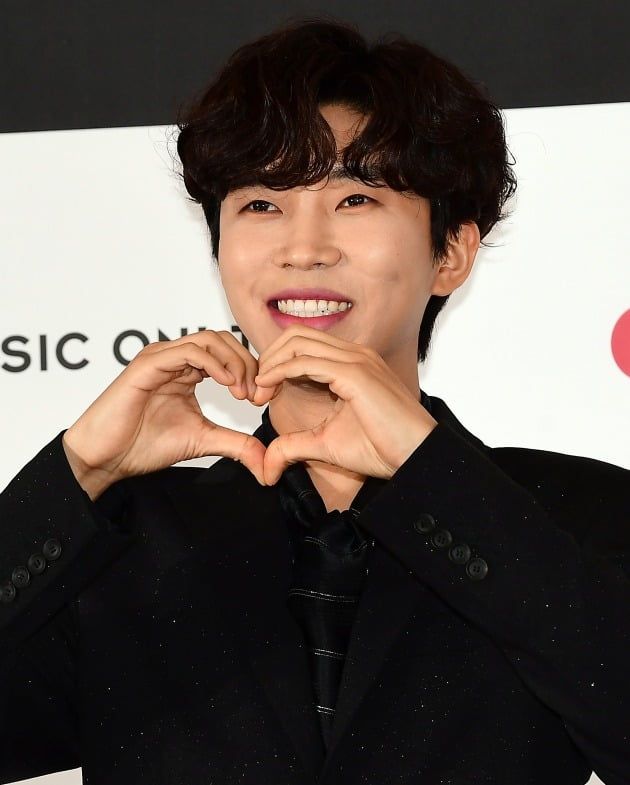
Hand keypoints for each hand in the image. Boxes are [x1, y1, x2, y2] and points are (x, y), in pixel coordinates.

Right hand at [62, 330, 280, 498]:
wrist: (107, 457)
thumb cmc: (145, 445)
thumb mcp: (203, 440)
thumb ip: (236, 444)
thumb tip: (266, 461)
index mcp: (187, 370)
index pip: (228, 353)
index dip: (252, 371)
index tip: (263, 399)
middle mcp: (174, 358)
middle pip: (223, 340)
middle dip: (248, 364)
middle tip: (257, 394)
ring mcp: (160, 357)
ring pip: (209, 339)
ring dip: (234, 362)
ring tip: (243, 392)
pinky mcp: (148, 364)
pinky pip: (188, 351)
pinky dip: (213, 363)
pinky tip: (227, 384)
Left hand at [253, 324, 437, 484]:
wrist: (417, 457)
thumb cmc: (384, 448)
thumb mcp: (326, 445)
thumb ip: (294, 446)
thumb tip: (268, 464)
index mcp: (351, 363)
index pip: (303, 345)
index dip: (275, 364)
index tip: (262, 395)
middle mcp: (354, 354)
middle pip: (296, 335)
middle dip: (268, 358)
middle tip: (256, 390)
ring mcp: (356, 359)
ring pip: (298, 342)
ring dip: (271, 363)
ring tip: (259, 391)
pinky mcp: (355, 373)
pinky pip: (306, 361)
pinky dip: (281, 371)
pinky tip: (269, 389)